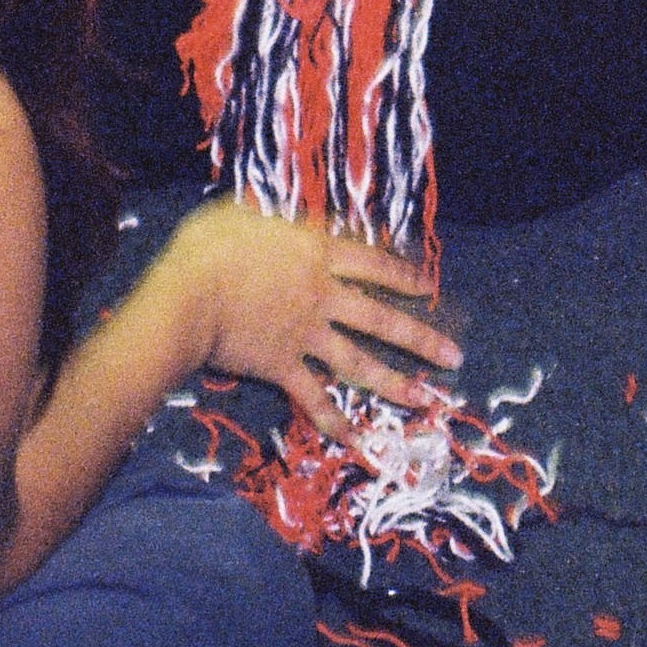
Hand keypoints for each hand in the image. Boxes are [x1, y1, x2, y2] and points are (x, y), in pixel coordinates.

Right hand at [175, 201, 461, 449]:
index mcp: (319, 254)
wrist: (192, 295)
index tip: (431, 288)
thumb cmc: (214, 245)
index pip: (374, 265)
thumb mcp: (249, 212)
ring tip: (425, 400)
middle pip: (382, 319)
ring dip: (395, 383)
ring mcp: (306, 335)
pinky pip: (315, 398)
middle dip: (421, 339)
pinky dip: (335, 420)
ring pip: (360, 363)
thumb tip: (282, 206)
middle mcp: (323, 297)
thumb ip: (275, 215)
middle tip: (454, 358)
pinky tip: (356, 440)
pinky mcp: (284, 367)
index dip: (405, 276)